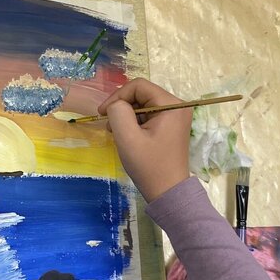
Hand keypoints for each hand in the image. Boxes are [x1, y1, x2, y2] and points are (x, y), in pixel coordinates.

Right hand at [99, 78, 190, 202]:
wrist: (167, 193)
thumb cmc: (149, 166)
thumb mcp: (128, 138)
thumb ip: (118, 112)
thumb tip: (116, 105)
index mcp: (171, 105)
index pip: (138, 86)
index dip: (117, 96)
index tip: (102, 113)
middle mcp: (177, 106)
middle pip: (141, 94)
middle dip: (122, 107)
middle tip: (109, 126)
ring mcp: (175, 117)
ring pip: (143, 105)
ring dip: (126, 116)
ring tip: (117, 134)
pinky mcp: (170, 127)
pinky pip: (148, 116)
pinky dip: (134, 123)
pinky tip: (127, 137)